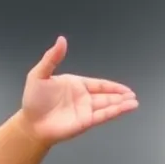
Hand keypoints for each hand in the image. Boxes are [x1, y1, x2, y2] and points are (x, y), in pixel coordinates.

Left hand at [20, 36, 137, 144]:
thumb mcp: (40, 74)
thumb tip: (61, 39)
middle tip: (132, 94)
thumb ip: (52, 58)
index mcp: (75, 85)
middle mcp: (82, 98)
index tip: (124, 88)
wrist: (30, 123)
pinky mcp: (85, 122)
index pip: (98, 84)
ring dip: (121, 104)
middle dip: (120, 95)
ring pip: (107, 105)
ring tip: (134, 101)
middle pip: (106, 95)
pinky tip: (127, 108)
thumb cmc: (33, 100)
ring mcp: (85, 110)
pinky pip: (103, 115)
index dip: (112, 86)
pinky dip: (116, 111)